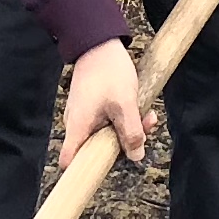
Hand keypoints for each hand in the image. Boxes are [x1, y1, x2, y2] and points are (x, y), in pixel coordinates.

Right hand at [60, 38, 148, 171]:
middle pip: (98, 150)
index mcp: (78, 127)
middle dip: (124, 144)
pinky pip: (110, 121)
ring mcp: (86, 116)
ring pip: (108, 134)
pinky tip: (140, 107)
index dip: (82, 173)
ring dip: (129, 128)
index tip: (99, 176)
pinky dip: (125, 118)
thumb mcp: (125, 104)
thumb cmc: (108, 71)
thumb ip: (131, 132)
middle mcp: (78, 124)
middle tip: (145, 128)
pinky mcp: (94, 108)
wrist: (99, 41)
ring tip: (147, 114)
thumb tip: (136, 156)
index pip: (71, 162)